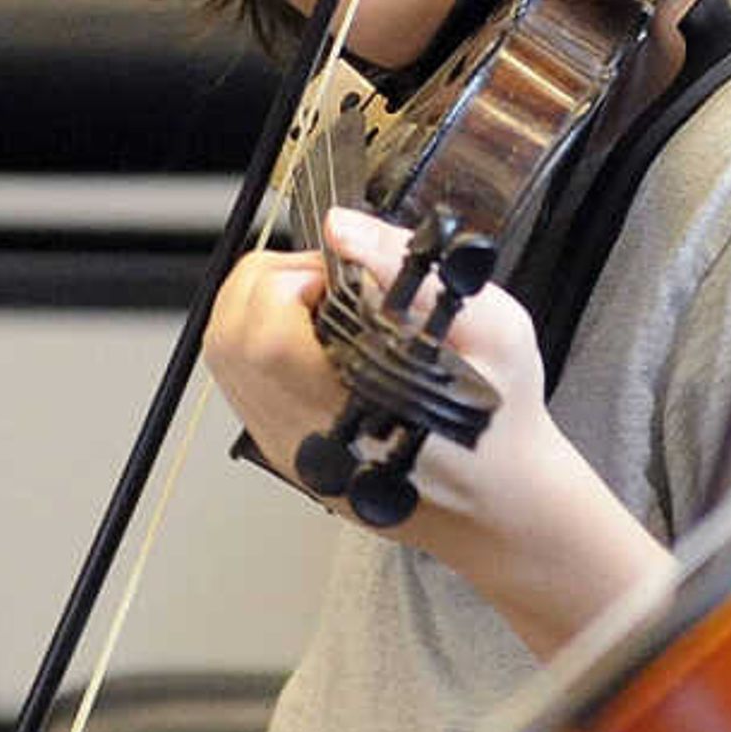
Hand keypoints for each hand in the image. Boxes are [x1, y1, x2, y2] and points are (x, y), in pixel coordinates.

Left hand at [203, 209, 587, 555]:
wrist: (503, 503)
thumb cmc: (504, 421)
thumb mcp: (494, 329)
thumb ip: (411, 270)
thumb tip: (340, 228)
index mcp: (355, 413)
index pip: (269, 331)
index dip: (296, 276)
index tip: (341, 269)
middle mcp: (309, 438)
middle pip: (230, 339)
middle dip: (268, 284)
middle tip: (324, 279)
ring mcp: (290, 451)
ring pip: (226, 361)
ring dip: (258, 311)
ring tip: (318, 303)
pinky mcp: (286, 455)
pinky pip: (240, 386)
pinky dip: (260, 343)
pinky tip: (311, 337)